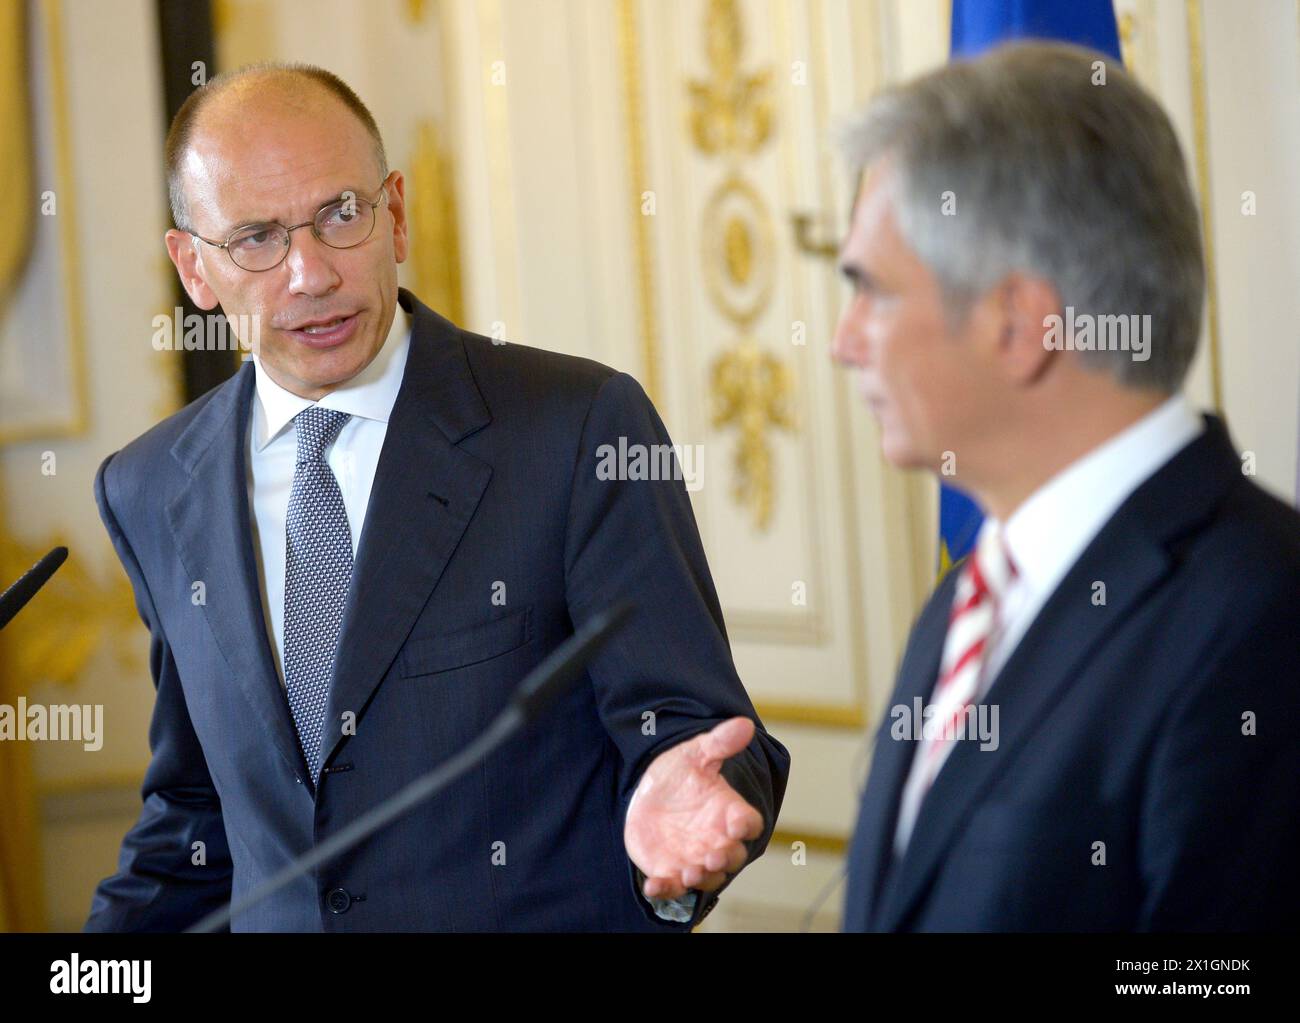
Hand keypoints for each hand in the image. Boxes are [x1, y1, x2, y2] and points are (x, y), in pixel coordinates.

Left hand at [624, 716, 764, 900]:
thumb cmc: (680, 774)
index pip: (748, 823)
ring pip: (706, 877)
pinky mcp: (669, 870)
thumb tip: (745, 724)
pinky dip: (664, 890)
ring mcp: (694, 858)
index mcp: (728, 812)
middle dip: (725, 860)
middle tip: (713, 857)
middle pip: (732, 857)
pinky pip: (671, 887)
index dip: (746, 826)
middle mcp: (716, 839)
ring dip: (699, 879)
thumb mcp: (696, 753)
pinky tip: (653, 886)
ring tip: (688, 874)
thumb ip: (720, 743)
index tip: (737, 824)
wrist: (651, 793)